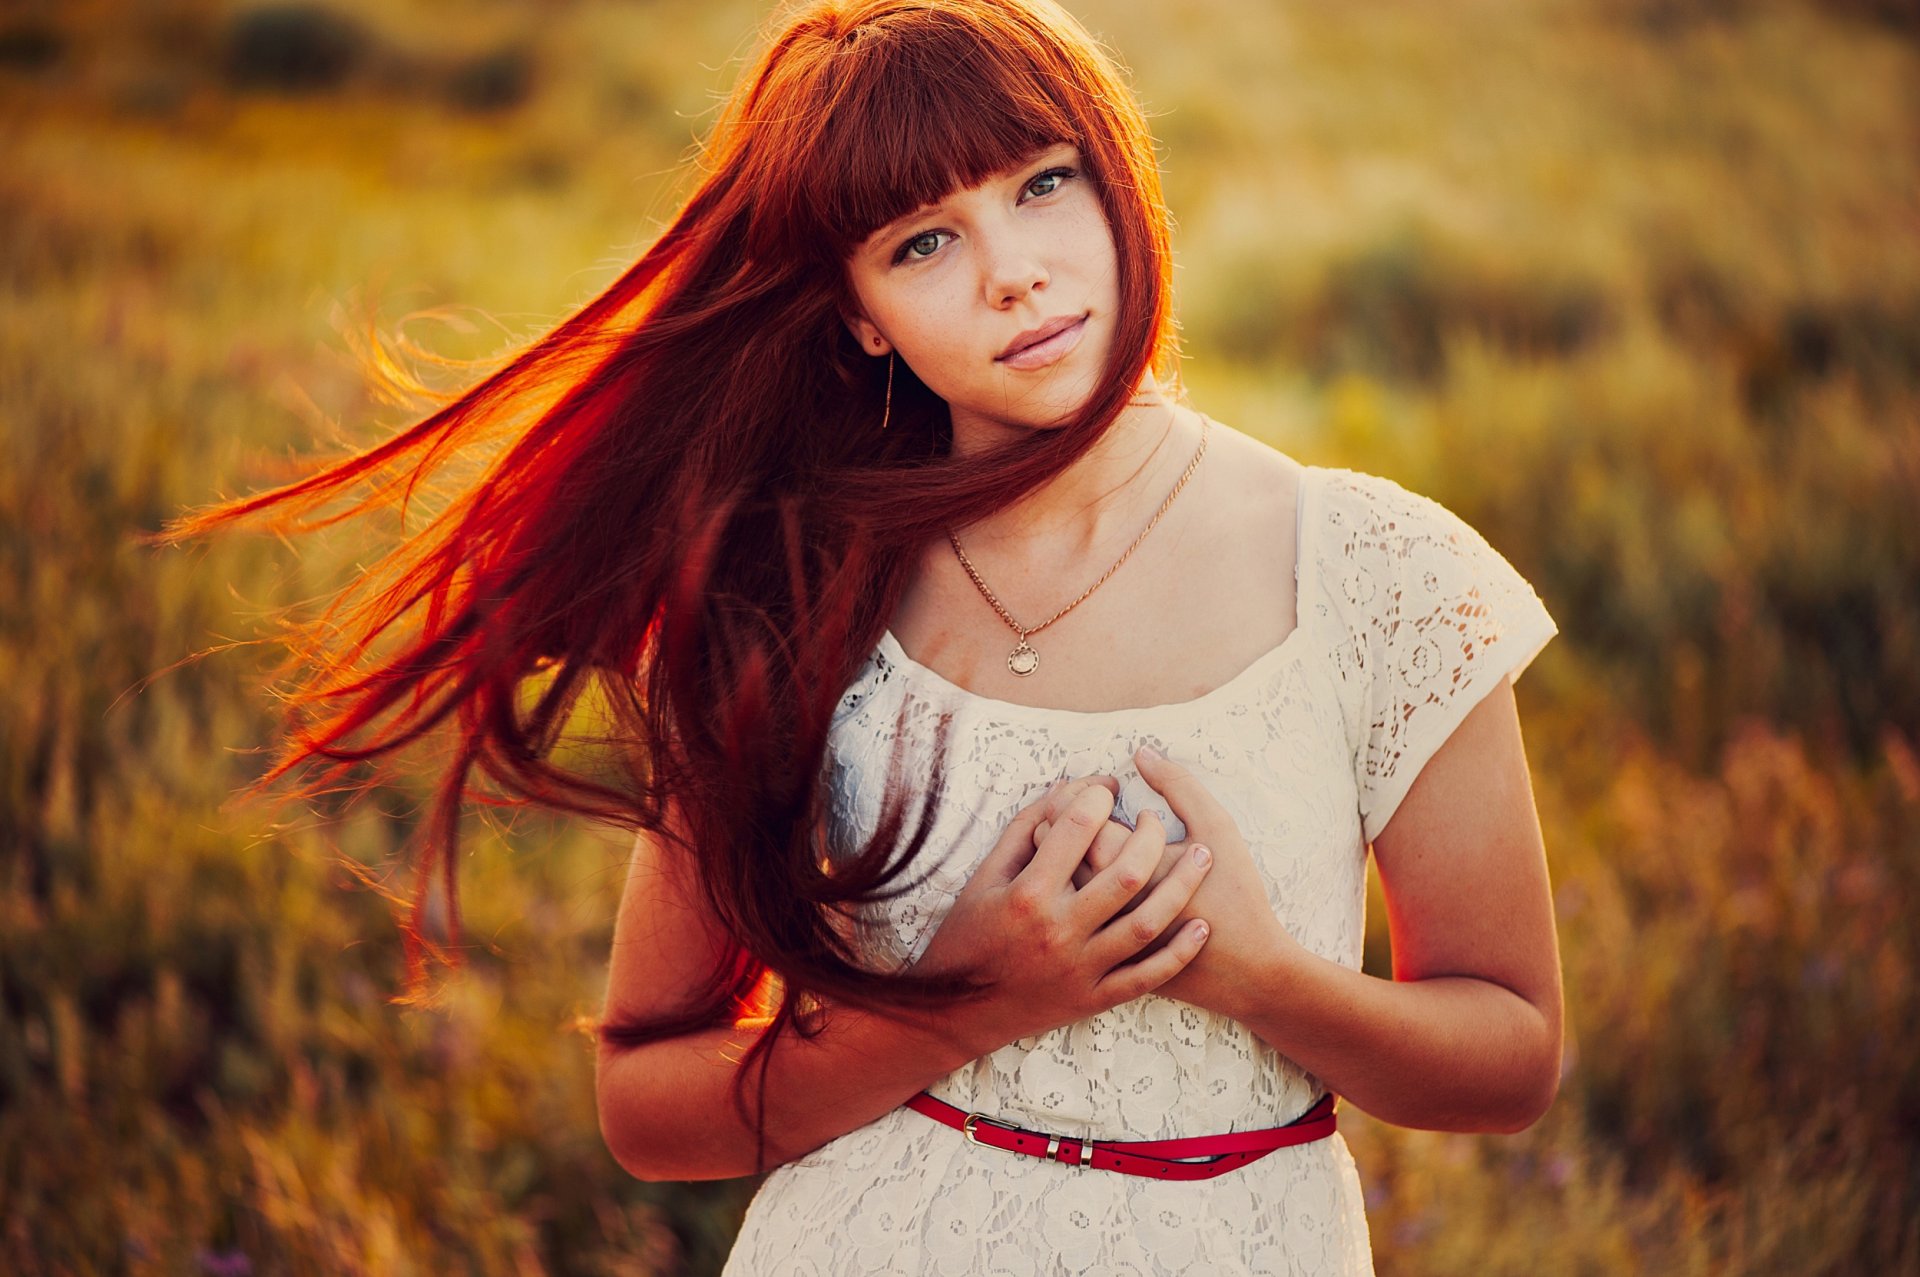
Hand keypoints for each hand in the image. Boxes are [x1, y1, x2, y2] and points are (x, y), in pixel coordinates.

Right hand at [911, 776, 1216, 1059]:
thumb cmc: (969, 935)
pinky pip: (1146, 977)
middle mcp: (1058, 929)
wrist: (956, 1011)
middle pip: (1125, 872)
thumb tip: (1066, 788)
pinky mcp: (1093, 998)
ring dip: (1182, 886)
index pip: (1076, 827)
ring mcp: (1079, 967)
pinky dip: (1178, 952)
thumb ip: (1024, 831)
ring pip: (1145, 922)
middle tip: (1158, 819)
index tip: (1109, 788)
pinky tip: (1201, 927)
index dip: (1098, 796)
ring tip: (1204, 856)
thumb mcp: (985, 878)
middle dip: (1152, 836)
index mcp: (1028, 893)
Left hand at [1035, 747, 1299, 1016]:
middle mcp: (1101, 909)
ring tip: (1082, 834)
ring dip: (1055, 853)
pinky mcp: (1098, 961)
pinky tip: (1084, 875)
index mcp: (1127, 870)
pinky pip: (1066, 918)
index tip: (1103, 789)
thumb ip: (1179, 786)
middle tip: (1087, 805)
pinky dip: (1065, 892)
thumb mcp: (1217, 830)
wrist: (1249, 975)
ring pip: (1052, 886)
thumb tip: (1141, 752)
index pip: (1078, 817)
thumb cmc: (1236, 896)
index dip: (1083, 793)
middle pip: (1054, 849)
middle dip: (1061, 816)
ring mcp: (1096, 940)